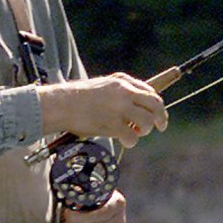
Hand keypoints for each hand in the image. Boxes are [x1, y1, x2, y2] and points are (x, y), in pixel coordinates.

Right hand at [38, 73, 168, 146]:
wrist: (61, 104)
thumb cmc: (78, 98)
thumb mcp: (103, 86)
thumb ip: (121, 91)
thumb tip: (137, 105)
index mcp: (122, 81)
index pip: (150, 91)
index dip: (156, 104)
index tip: (156, 113)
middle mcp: (124, 92)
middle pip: (155, 104)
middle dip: (161, 117)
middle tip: (160, 126)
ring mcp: (119, 108)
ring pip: (147, 121)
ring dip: (144, 130)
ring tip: (135, 132)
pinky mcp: (113, 124)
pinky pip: (133, 136)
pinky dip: (131, 141)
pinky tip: (125, 141)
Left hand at [60, 190, 126, 222]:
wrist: (90, 209)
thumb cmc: (88, 198)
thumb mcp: (85, 191)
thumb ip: (81, 193)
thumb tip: (72, 199)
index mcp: (118, 203)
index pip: (104, 212)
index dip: (85, 215)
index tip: (69, 212)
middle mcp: (120, 221)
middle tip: (67, 218)